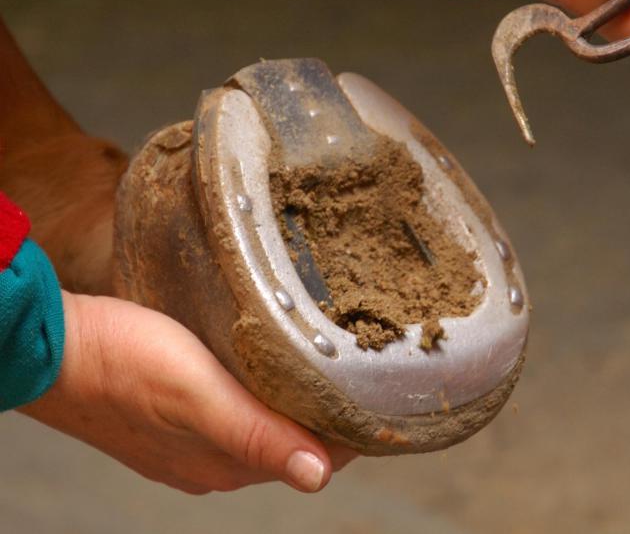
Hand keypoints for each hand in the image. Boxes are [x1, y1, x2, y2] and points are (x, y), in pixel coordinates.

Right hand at [20, 291, 356, 493]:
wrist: (51, 348)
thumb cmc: (121, 365)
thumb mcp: (198, 396)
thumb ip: (257, 435)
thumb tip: (318, 477)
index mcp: (227, 464)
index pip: (320, 455)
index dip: (354, 425)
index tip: (382, 387)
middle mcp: (214, 461)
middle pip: (297, 439)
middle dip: (331, 409)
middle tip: (361, 359)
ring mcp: (192, 440)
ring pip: (268, 422)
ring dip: (298, 396)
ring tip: (326, 353)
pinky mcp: (174, 415)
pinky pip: (236, 407)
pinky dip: (263, 388)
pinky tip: (269, 360)